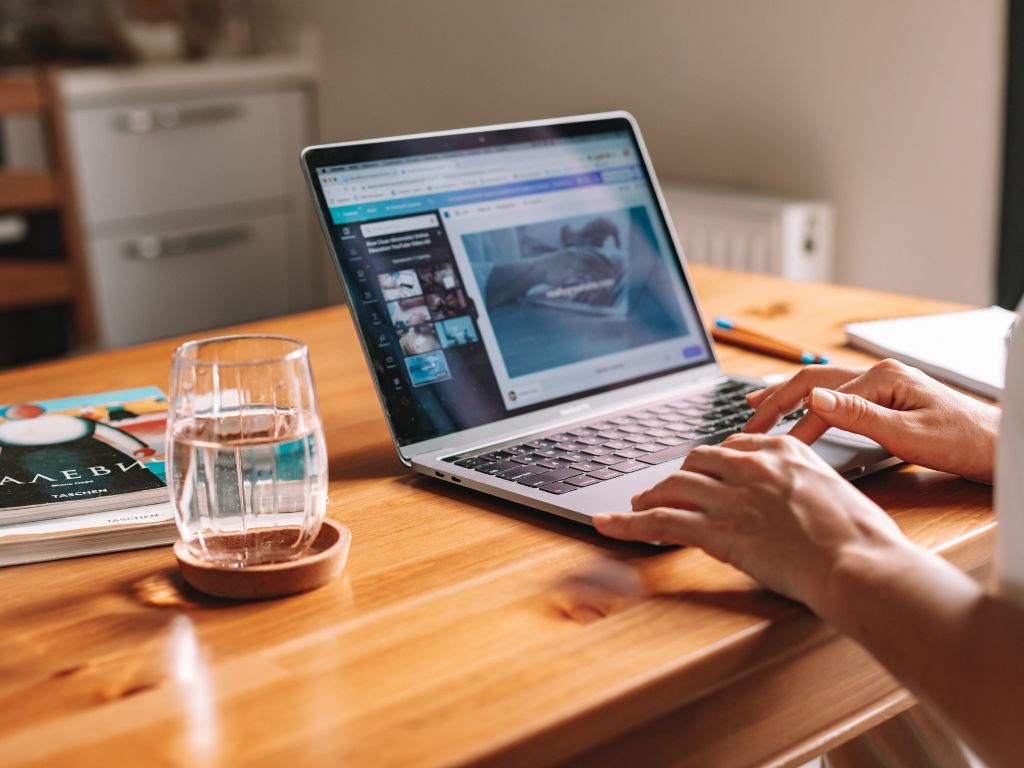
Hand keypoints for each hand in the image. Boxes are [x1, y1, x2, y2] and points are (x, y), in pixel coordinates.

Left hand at [593, 434, 907, 615]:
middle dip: (678, 477)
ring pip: (673, 487)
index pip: (730, 447)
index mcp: (782, 450)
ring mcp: (731, 496)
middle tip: (666, 490)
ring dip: (650, 496)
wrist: (861, 564)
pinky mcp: (716, 530)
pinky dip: (625, 523)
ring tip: (636, 505)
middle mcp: (751, 465)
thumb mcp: (834, 492)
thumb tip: (789, 499)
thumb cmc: (860, 538)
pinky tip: (605, 524)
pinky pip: (659, 521)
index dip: (710, 465)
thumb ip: (802, 484)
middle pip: (696, 462)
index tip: (702, 474)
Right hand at [742, 359, 999, 482]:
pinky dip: (810, 401)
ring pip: (822, 385)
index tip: (771, 449)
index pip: (820, 400)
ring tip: (758, 405)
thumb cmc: (963, 443)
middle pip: (812, 380)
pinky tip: (800, 407)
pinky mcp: (887, 397)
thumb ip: (858, 417)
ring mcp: (883, 384)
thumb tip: (814, 400)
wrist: (998, 444)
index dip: (792, 427)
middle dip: (776, 400)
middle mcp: (879, 374)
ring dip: (788, 396)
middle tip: (747, 421)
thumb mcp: (908, 435)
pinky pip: (837, 394)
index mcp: (882, 378)